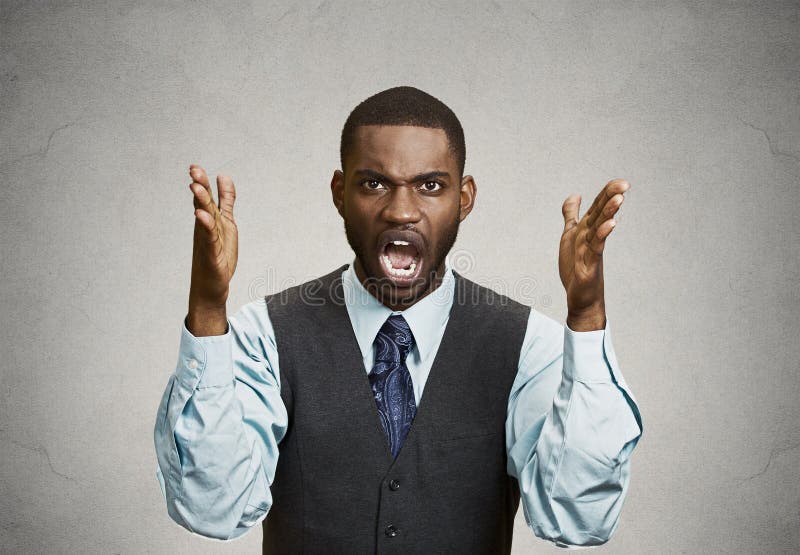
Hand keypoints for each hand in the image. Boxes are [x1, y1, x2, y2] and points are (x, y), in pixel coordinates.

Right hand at [187, 164, 237, 313]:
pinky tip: (202, 215)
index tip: (194, 167)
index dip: (200, 182)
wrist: (211, 285)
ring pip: (204, 218)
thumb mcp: (225, 222)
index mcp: (208, 219)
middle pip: (202, 203)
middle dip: (199, 186)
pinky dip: (206, 226)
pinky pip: (209, 237)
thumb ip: (225, 200)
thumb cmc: (217, 253)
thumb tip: (223, 176)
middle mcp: (205, 227)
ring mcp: (206, 240)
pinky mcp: (211, 253)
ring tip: (196, 186)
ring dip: (201, 202)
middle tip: (193, 170)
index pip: (204, 197)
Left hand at [559, 178, 629, 330]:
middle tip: (625, 184)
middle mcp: (592, 237)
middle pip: (602, 214)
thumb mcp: (570, 235)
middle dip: (611, 198)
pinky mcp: (590, 265)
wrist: (581, 297)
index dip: (607, 193)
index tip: (621, 181)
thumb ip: (572, 215)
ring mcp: (592, 250)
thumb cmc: (577, 267)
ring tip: (619, 199)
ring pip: (600, 228)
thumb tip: (576, 195)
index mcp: (588, 229)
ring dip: (609, 213)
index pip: (598, 207)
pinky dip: (601, 235)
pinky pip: (595, 247)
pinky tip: (609, 225)